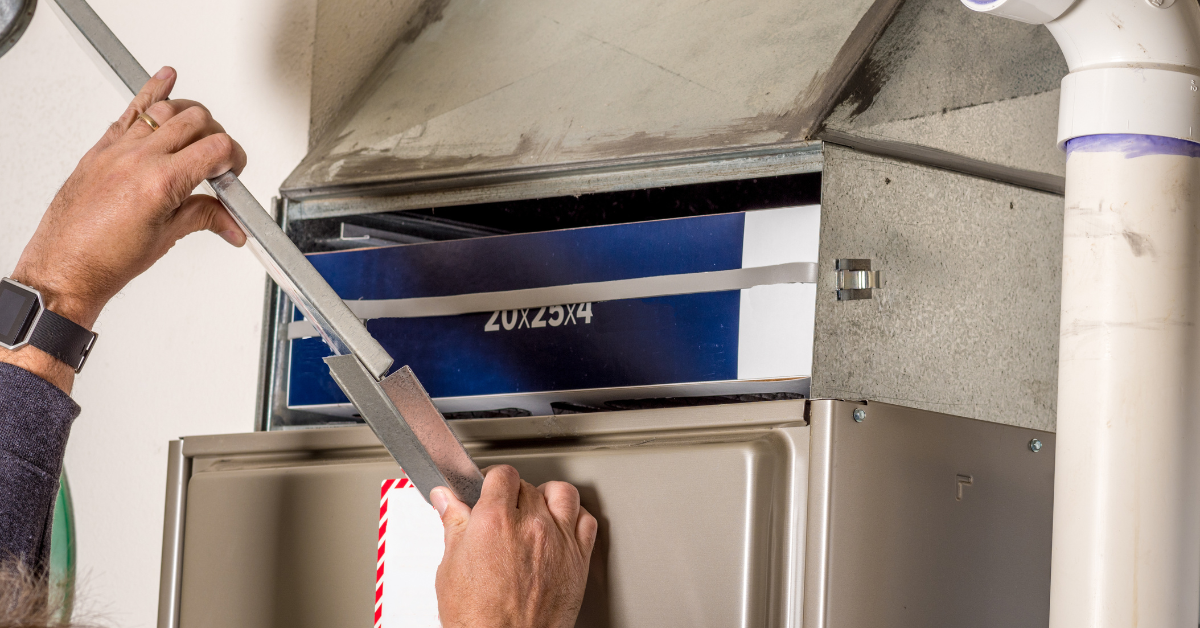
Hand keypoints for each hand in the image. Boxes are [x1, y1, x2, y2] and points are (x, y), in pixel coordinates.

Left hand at [2, 66, 246, 390]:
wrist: (65, 267)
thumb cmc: (106, 260)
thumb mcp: (167, 237)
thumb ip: (204, 217)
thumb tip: (230, 220)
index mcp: (161, 183)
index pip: (216, 149)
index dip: (234, 158)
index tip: (233, 171)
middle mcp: (138, 159)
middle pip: (195, 121)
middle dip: (216, 137)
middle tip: (218, 160)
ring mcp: (117, 150)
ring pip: (166, 110)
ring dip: (190, 115)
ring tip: (200, 130)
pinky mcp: (100, 150)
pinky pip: (130, 111)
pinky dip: (151, 91)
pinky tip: (165, 78)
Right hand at [432, 466, 597, 627]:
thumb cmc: (478, 619)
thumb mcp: (451, 568)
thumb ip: (453, 525)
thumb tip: (447, 500)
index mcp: (495, 520)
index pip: (501, 474)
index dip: (492, 480)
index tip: (488, 490)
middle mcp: (530, 524)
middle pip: (527, 485)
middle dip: (514, 495)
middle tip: (504, 513)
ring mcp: (558, 540)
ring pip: (562, 493)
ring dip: (547, 498)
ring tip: (535, 510)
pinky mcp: (578, 558)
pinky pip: (586, 520)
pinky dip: (575, 518)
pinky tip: (562, 526)